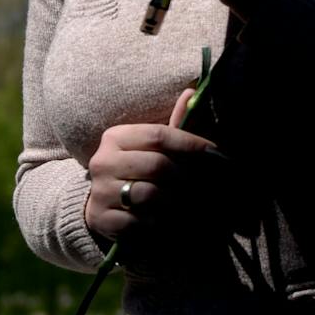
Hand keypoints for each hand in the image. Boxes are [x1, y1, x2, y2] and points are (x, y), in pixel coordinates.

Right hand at [83, 88, 219, 246]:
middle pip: (158, 165)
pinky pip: (138, 221)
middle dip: (184, 176)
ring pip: (150, 194)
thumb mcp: (150, 146)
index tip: (214, 152)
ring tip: (179, 202)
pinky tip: (159, 219)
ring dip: (172, 201)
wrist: (102, 204)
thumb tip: (193, 92)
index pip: (159, 135)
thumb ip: (173, 124)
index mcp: (116, 137)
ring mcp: (100, 191)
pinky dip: (155, 222)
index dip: (190, 143)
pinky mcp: (101, 219)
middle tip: (198, 184)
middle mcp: (103, 161)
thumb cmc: (136, 170)